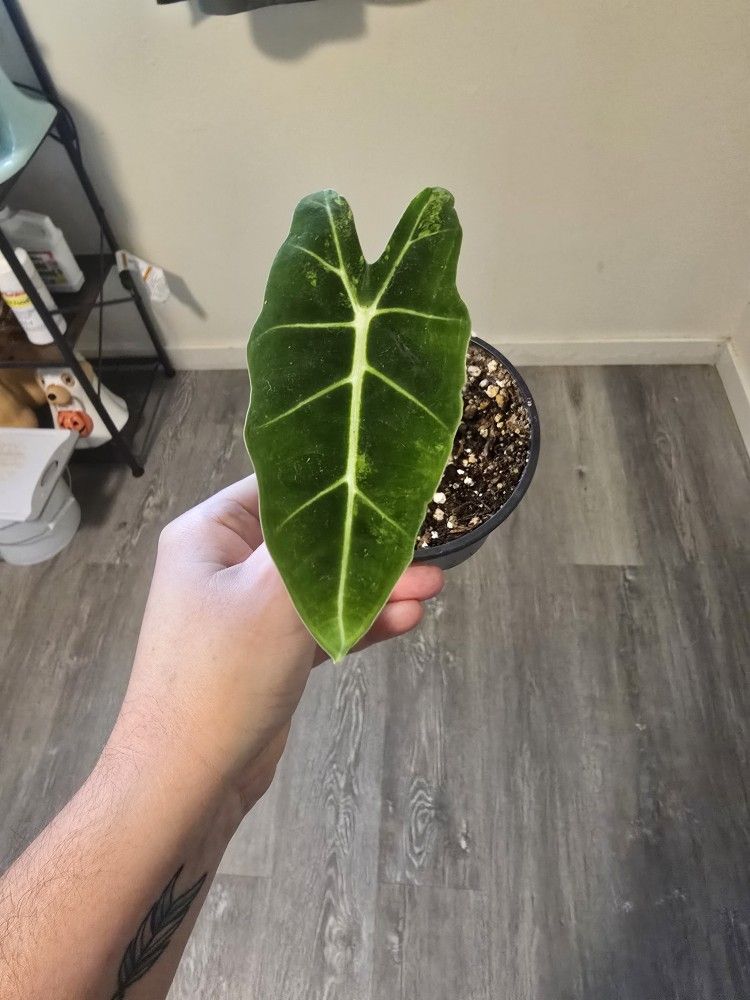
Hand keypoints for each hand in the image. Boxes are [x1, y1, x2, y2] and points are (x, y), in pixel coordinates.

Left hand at [111, 477, 442, 813]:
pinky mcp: (269, 651)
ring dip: (374, 587)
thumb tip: (363, 492)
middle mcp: (226, 563)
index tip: (393, 482)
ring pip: (322, 584)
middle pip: (311, 538)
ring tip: (433, 586)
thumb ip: (323, 543)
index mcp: (210, 532)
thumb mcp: (274, 594)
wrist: (187, 780)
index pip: (282, 486)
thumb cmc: (222, 674)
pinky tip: (406, 619)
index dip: (338, 481)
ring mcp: (248, 611)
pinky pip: (320, 624)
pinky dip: (359, 622)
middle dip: (369, 546)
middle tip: (426, 546)